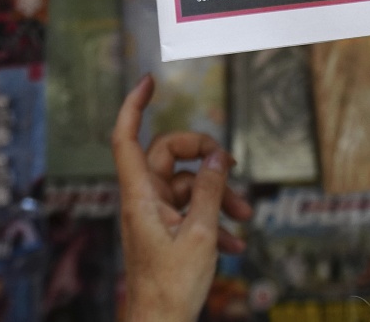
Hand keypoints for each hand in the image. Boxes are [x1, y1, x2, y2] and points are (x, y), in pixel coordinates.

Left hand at [114, 75, 252, 321]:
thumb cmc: (169, 288)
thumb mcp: (200, 235)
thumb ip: (211, 191)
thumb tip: (220, 157)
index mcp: (140, 196)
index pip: (126, 138)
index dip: (134, 106)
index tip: (149, 82)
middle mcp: (143, 201)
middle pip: (170, 158)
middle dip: (207, 162)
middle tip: (234, 170)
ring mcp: (153, 217)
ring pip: (187, 187)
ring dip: (218, 197)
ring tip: (244, 218)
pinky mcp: (164, 233)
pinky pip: (189, 212)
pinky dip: (212, 222)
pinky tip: (234, 242)